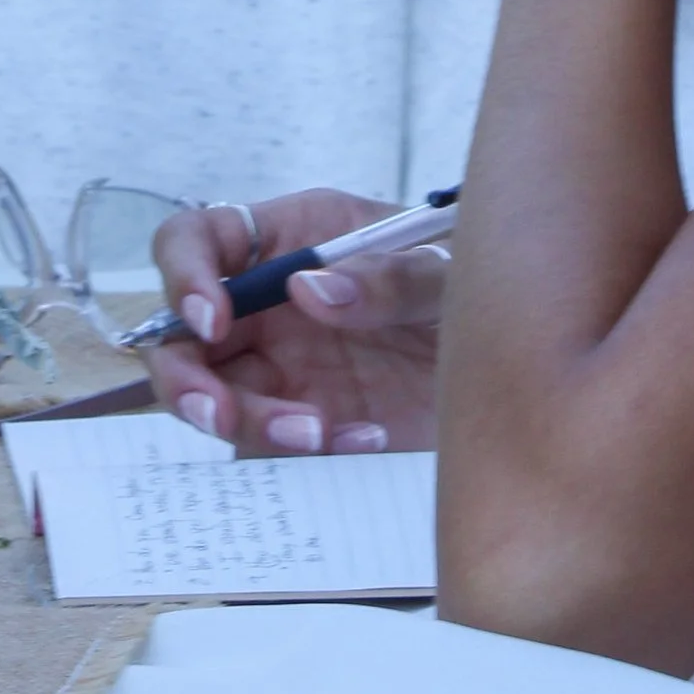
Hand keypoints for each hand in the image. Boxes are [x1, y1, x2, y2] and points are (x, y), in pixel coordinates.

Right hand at [144, 191, 442, 455]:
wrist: (514, 359)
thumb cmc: (471, 282)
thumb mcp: (443, 264)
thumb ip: (389, 275)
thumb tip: (311, 291)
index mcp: (287, 240)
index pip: (194, 242)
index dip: (185, 277)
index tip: (213, 319)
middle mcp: (266, 306)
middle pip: (179, 339)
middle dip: (186, 380)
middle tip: (220, 415)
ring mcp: (281, 370)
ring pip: (216, 402)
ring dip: (249, 424)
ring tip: (315, 433)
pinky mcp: (305, 422)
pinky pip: (273, 448)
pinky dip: (307, 453)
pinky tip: (367, 439)